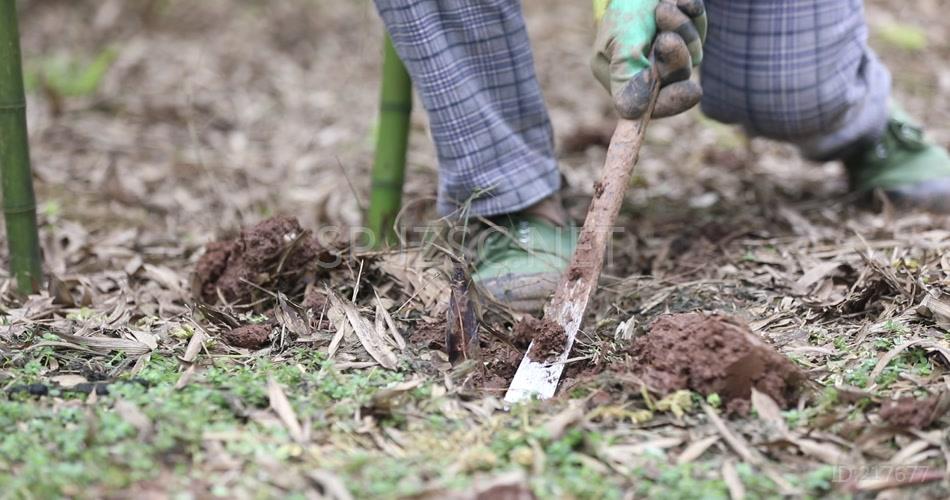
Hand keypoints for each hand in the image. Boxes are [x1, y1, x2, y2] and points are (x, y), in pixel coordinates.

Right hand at [592, 0, 705, 118]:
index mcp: (622, 76)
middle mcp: (646, 68)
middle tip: (666, 38)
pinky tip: (675, 0)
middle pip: (676, 79)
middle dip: (676, 57)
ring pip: (692, 53)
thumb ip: (627, 76)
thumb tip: (631, 112)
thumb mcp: (622, 40)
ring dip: (682, 27)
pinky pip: (699, 28)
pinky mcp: (685, 32)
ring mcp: (668, 51)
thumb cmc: (625, 7)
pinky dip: (690, 12)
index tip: (693, 91)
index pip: (648, 105)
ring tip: (663, 7)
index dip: (672, 102)